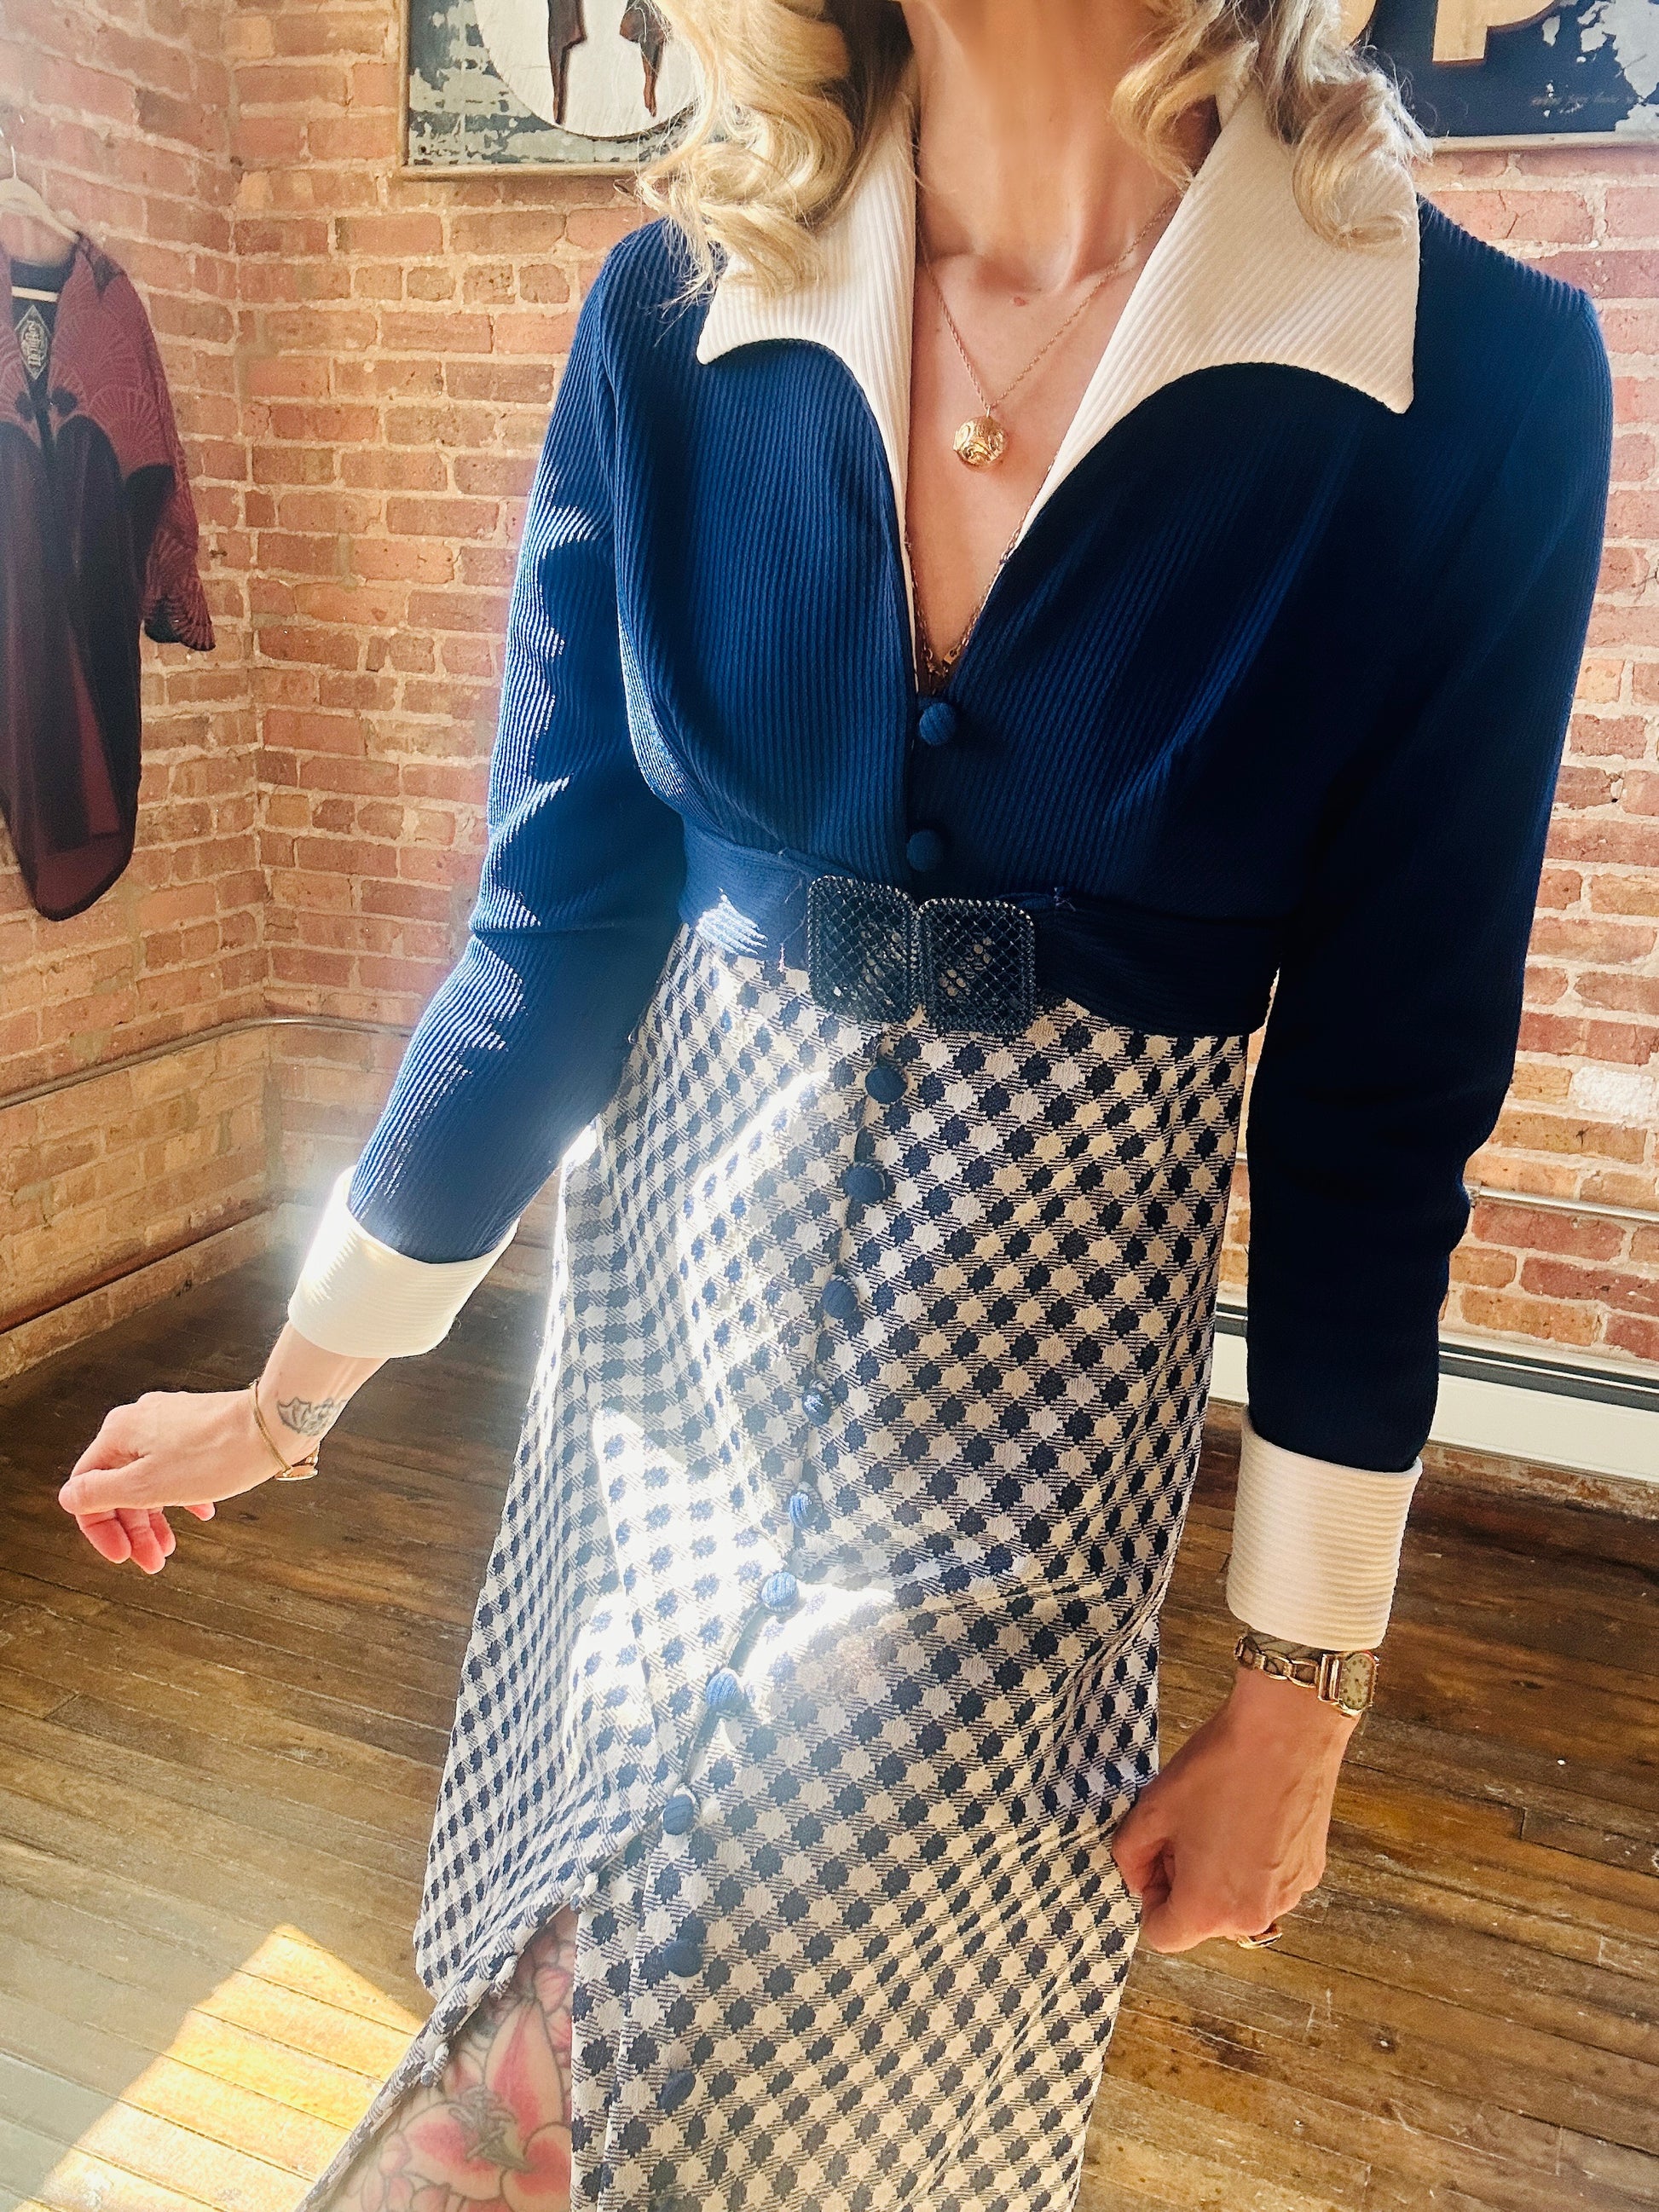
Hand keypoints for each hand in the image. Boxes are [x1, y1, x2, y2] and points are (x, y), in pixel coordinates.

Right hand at [58, 1389, 281, 1573]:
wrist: (274, 1424)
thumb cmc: (215, 1454)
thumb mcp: (147, 1485)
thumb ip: (101, 1494)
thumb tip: (69, 1497)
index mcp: (117, 1434)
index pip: (88, 1491)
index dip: (100, 1530)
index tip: (121, 1556)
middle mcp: (138, 1422)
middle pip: (120, 1486)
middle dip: (134, 1530)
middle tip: (151, 1562)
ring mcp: (170, 1422)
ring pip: (150, 1478)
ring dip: (157, 1518)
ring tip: (170, 1549)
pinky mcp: (198, 1426)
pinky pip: (179, 1467)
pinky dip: (183, 1495)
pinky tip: (201, 1513)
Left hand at [1110, 1662, 1357, 1950]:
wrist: (1285, 1731)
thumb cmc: (1218, 1770)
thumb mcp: (1151, 1810)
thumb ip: (1130, 1856)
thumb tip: (1138, 1876)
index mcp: (1209, 1910)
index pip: (1163, 1935)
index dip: (1149, 1895)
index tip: (1156, 1855)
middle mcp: (1253, 1916)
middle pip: (1202, 1918)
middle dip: (1185, 1880)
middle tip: (1184, 1826)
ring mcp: (1288, 1896)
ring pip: (1236, 1900)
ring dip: (1220, 1872)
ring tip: (1219, 1816)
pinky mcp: (1311, 1872)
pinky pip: (1267, 1880)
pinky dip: (1254, 1859)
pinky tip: (1251, 1814)